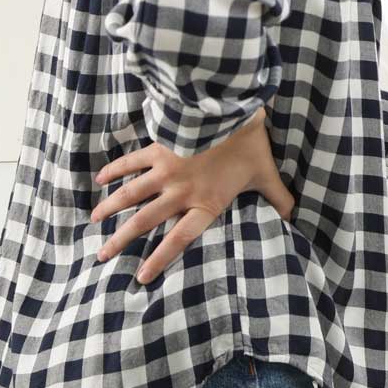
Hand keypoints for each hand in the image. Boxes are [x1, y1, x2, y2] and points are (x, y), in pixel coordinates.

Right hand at [91, 111, 294, 284]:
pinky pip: (131, 163)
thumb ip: (278, 199)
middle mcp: (180, 192)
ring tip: (93, 222)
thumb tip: (294, 216)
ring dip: (110, 208)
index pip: (179, 239)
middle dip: (121, 240)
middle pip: (144, 222)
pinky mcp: (159, 148)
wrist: (231, 110)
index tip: (140, 277)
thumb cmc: (251, 145)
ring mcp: (166, 170)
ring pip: (130, 195)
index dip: (160, 259)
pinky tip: (99, 180)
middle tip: (101, 256)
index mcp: (206, 203)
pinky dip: (114, 170)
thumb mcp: (267, 175)